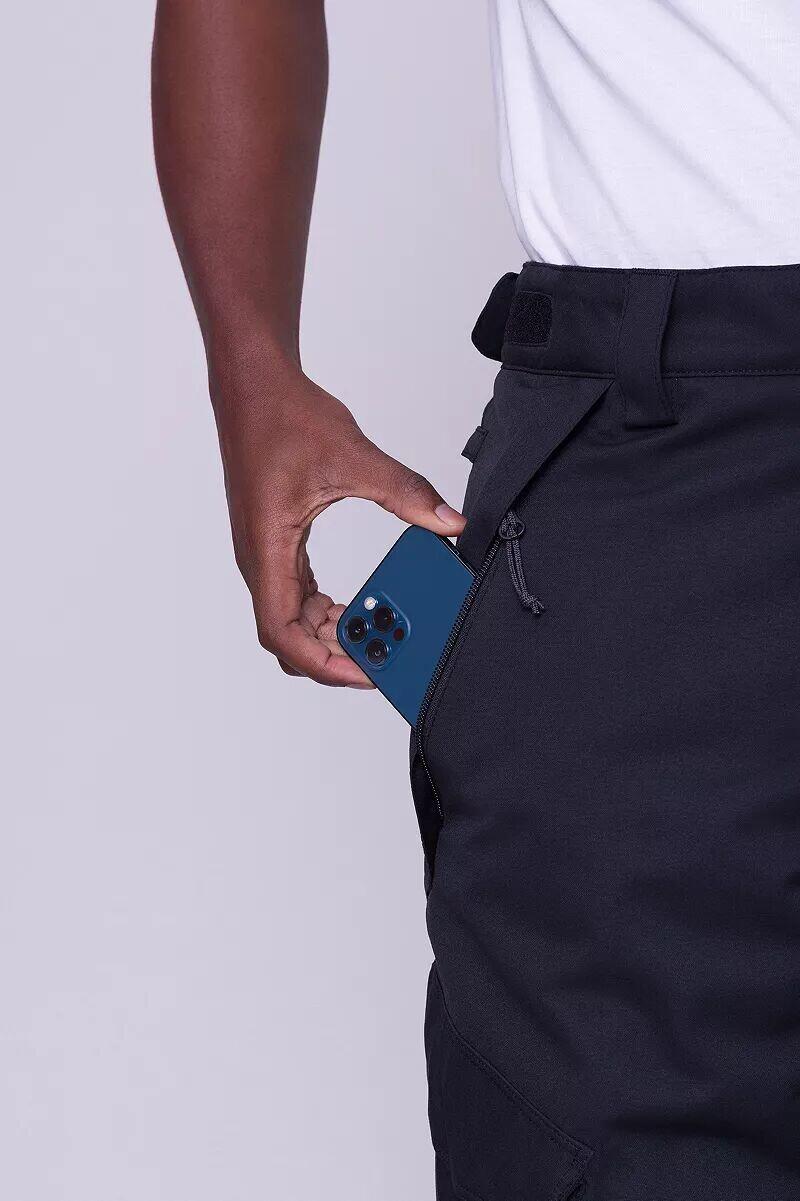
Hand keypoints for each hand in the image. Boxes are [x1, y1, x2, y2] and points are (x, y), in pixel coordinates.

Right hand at [210, 353, 465, 686]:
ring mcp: (266, 554)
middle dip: (335, 654)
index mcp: (269, 548)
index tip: (365, 670)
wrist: (252, 385)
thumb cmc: (284, 416)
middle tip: (384, 658)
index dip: (323, 662)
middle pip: (289, 637)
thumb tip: (449, 523)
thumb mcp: (354, 456)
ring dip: (331, 632)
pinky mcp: (276, 543)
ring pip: (292, 619)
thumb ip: (406, 493)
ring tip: (377, 632)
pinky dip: (326, 610)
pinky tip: (356, 607)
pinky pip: (297, 595)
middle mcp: (261, 560)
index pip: (283, 632)